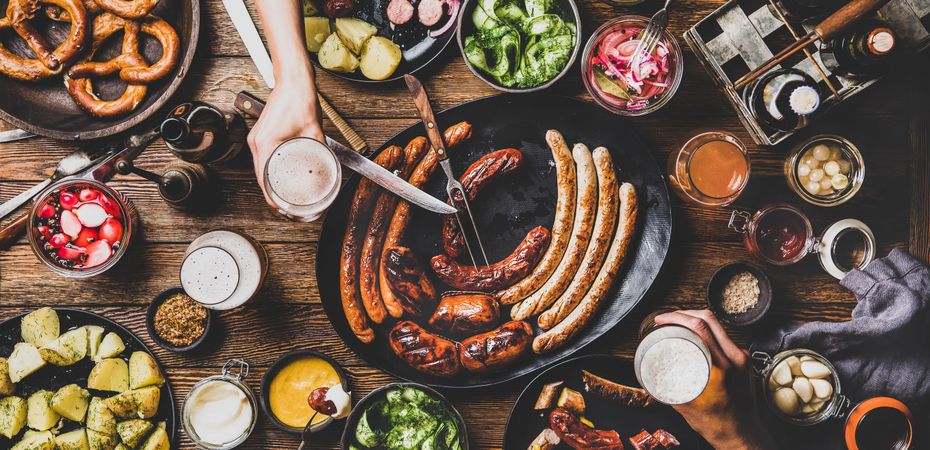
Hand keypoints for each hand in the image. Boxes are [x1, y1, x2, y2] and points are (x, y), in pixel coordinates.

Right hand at [246, 76, 324, 206]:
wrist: (293, 81)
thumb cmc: (300, 100)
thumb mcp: (314, 130)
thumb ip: (320, 150)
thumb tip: (327, 165)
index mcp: (265, 143)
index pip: (263, 180)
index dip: (272, 198)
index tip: (281, 208)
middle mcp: (256, 142)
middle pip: (260, 176)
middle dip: (272, 193)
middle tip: (287, 205)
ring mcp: (256, 138)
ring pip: (260, 168)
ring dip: (270, 182)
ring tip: (284, 194)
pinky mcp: (261, 134)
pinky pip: (262, 158)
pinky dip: (269, 169)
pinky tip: (280, 175)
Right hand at [653, 310, 775, 449]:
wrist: (742, 434)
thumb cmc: (717, 424)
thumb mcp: (685, 404)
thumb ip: (666, 387)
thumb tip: (648, 372)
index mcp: (720, 367)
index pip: (699, 327)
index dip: (677, 317)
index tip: (662, 320)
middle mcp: (734, 358)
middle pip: (709, 318)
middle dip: (683, 312)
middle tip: (666, 318)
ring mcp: (741, 357)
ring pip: (718, 324)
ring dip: (696, 318)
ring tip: (678, 322)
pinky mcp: (744, 360)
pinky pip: (724, 336)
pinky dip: (708, 329)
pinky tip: (696, 334)